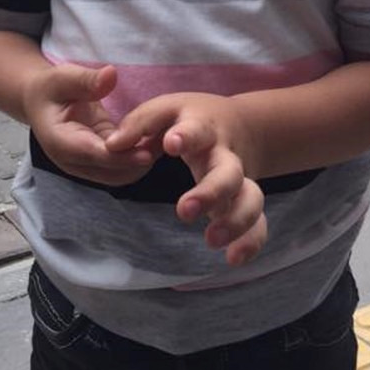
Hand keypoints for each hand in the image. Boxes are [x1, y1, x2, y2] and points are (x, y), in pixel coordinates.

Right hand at [23, 63, 158, 186]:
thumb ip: (86, 80)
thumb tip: (110, 76)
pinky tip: (159, 142)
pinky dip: (139, 159)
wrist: (40, 102)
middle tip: (169, 144)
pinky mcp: (98, 162)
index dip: (122, 155)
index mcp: (61, 142)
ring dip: (142, 163)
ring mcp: (86, 165)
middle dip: (138, 161)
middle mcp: (73, 161)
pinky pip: (121, 168)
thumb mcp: (63, 77)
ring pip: (119, 176)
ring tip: (168, 142)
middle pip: (111, 173)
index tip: (148, 151)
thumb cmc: (51, 88)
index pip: (95, 155)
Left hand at [106, 93, 266, 265]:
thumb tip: (111, 146)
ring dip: (235, 220)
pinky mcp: (244, 200)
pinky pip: (258, 221)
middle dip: (211, 192)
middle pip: (228, 172)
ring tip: (211, 240)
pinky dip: (252, 240)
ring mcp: (238, 179)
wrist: (240, 124)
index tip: (171, 143)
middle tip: (185, 211)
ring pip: (250, 197)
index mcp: (202, 127)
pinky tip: (235, 259)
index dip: (186, 136)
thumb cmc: (190, 118)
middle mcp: (224, 154)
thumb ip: (139, 124)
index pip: (196, 129)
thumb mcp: (165, 110)